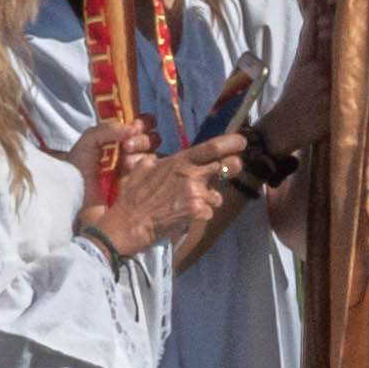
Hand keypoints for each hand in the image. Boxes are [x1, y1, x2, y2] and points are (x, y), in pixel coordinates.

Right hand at [73, 138, 230, 263]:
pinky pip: (208, 212)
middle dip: (233, 166)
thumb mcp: (142, 169)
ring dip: (207, 200)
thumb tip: (161, 157)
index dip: (231, 143)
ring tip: (187, 204)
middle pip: (227, 166)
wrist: (127, 224)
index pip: (211, 147)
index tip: (241, 142)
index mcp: (178, 161)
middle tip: (232, 167)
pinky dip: (199, 215)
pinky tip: (183, 216)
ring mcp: (196, 195)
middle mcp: (191, 175)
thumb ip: (158, 161)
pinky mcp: (197, 213)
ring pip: (216, 196)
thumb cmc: (132, 197)